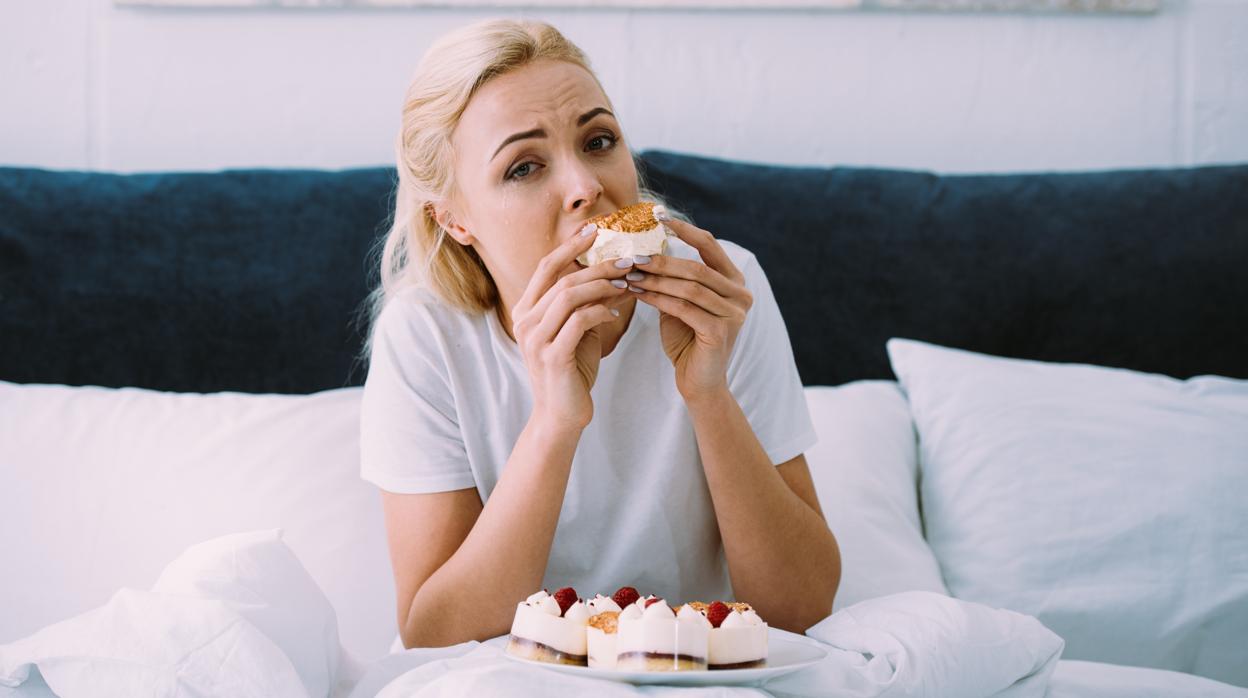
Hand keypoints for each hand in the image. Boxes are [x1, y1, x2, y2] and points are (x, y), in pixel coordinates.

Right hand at [510, 224, 634, 430]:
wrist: (561, 416)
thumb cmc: (572, 370)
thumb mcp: (577, 330)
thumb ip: (587, 302)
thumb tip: (615, 273)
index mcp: (526, 310)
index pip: (547, 266)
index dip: (571, 245)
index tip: (597, 229)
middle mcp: (524, 321)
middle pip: (561, 277)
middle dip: (597, 264)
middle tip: (628, 258)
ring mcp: (535, 339)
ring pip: (569, 295)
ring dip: (602, 285)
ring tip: (628, 282)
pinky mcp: (552, 356)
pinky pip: (579, 321)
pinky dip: (601, 311)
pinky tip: (617, 312)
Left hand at [625, 215, 752, 400]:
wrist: (699, 383)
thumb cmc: (687, 340)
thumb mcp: (681, 302)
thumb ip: (674, 278)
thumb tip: (645, 248)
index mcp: (734, 281)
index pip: (709, 245)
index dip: (684, 228)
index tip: (657, 215)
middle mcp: (741, 294)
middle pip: (696, 267)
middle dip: (661, 260)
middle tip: (631, 256)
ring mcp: (735, 313)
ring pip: (689, 286)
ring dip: (656, 279)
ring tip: (629, 275)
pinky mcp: (721, 331)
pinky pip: (684, 307)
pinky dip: (658, 299)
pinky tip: (638, 294)